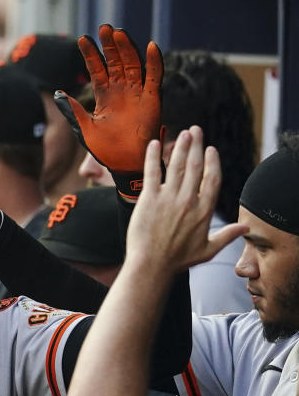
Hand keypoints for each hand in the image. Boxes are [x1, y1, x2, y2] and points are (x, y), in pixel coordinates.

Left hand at [53, 24, 162, 200]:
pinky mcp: (153, 100)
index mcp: (105, 97)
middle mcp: (122, 91)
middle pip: (116, 62)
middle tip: (103, 27)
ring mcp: (138, 94)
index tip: (82, 39)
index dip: (91, 55)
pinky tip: (150, 46)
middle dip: (109, 46)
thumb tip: (58, 93)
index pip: (97, 70)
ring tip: (119, 32)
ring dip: (127, 49)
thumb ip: (73, 111)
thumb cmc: (106, 150)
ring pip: (133, 65)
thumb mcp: (85, 129)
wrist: (126, 165)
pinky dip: (154, 62)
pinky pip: (154, 77)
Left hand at [126, 125, 245, 272]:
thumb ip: (227, 236)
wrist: (152, 265)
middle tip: (195, 130)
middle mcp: (188, 201)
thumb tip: (246, 228)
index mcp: (204, 211)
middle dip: (196, 146)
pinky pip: (151, 172)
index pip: (213, 179)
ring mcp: (168, 199)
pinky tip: (153, 143)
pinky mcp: (149, 199)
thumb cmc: (178, 260)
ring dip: (180, 146)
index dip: (213, 162)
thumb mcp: (208, 250)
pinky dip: (151, 156)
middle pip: (195, 166)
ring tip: (182, 133)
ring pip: (176, 166)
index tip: (211, 149)